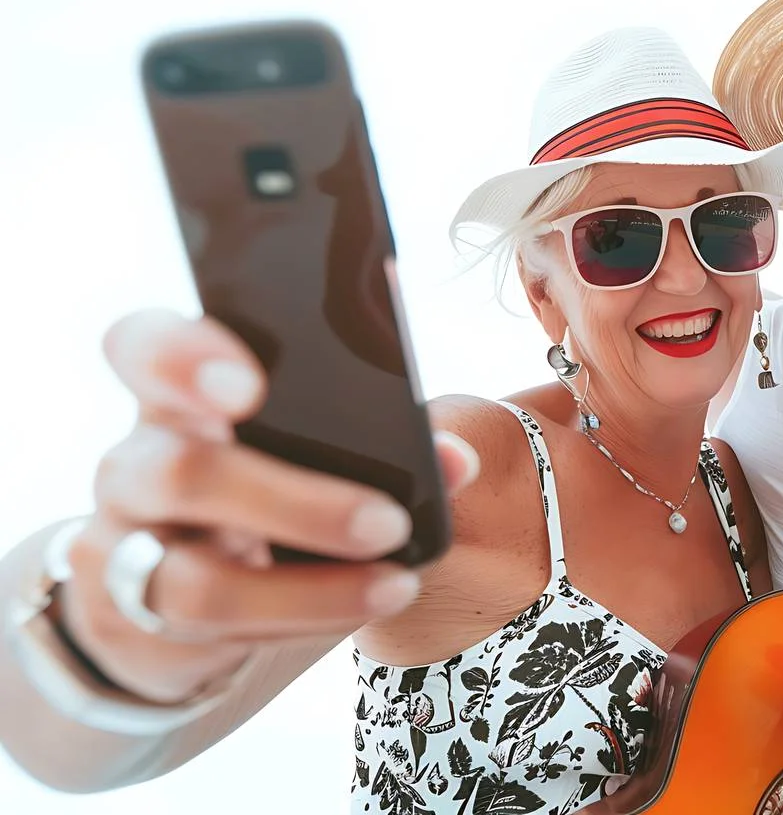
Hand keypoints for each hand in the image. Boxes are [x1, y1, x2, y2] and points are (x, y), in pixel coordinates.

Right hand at [65, 309, 478, 703]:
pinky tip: (363, 607)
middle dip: (288, 499)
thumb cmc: (267, 492)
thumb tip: (455, 456)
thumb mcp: (308, 452)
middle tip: (389, 520)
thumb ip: (381, 441)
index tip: (249, 386)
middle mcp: (136, 466)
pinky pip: (211, 637)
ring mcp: (124, 551)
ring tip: (397, 584)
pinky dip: (301, 621)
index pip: (145, 349)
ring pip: (197, 582)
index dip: (183, 358)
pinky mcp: (132, 626)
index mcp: (180, 396)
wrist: (185, 596)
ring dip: (311, 589)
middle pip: (178, 473)